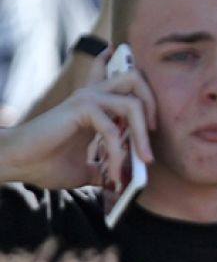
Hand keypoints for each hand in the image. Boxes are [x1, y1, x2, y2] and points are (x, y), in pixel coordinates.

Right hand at [0, 64, 154, 189]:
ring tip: (145, 159)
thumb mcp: (87, 170)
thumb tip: (129, 182)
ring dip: (142, 134)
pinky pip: (113, 128)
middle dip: (153, 104)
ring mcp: (87, 99)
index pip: (121, 81)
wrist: (18, 164)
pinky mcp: (80, 109)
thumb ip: (108, 169)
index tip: (150, 111)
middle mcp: (93, 96)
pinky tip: (114, 172)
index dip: (138, 83)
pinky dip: (118, 153)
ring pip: (132, 103)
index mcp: (96, 105)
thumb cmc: (47, 164)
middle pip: (135, 80)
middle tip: (154, 132)